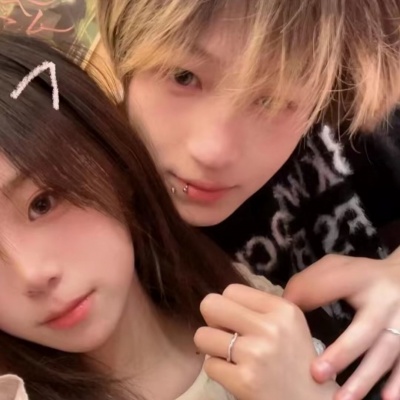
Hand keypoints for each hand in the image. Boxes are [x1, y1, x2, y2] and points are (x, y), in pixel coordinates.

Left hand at [194, 284, 337, 399]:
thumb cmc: (295, 362)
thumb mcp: (288, 325)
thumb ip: (257, 308)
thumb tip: (218, 301)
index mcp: (282, 309)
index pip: (231, 290)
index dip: (229, 306)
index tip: (238, 322)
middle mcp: (271, 327)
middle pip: (210, 305)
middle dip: (212, 320)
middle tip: (226, 335)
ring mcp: (256, 354)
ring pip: (202, 335)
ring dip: (212, 347)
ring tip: (230, 356)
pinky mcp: (244, 381)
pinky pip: (209, 365)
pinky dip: (218, 371)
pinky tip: (236, 375)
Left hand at [284, 247, 399, 399]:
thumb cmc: (358, 276)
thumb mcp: (333, 268)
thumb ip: (309, 284)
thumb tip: (281, 309)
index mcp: (359, 279)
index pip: (330, 288)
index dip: (308, 300)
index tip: (284, 322)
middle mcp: (384, 302)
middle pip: (364, 331)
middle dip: (341, 354)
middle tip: (316, 374)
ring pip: (385, 354)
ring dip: (364, 379)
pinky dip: (397, 384)